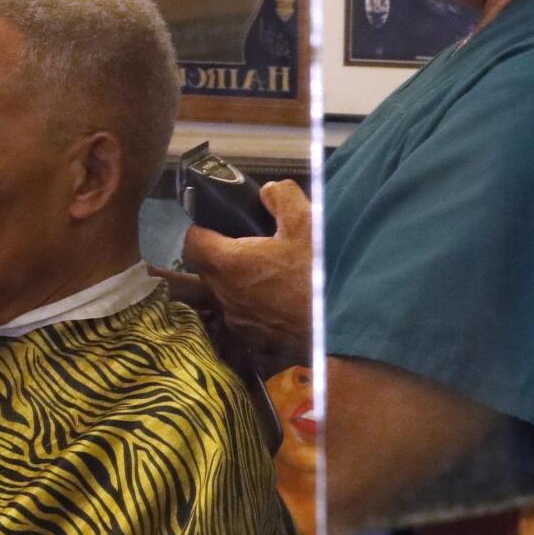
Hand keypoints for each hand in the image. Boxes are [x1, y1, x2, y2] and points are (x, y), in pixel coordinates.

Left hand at [160, 181, 313, 350]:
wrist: (342, 327)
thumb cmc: (320, 274)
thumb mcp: (306, 222)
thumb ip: (281, 197)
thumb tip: (268, 192)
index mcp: (230, 263)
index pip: (191, 242)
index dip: (201, 229)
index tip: (218, 225)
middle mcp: (226, 296)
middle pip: (207, 269)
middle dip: (221, 254)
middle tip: (250, 244)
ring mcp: (240, 322)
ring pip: (225, 294)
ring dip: (239, 282)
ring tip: (270, 272)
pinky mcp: (257, 341)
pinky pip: (245, 316)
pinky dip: (255, 305)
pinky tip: (282, 298)